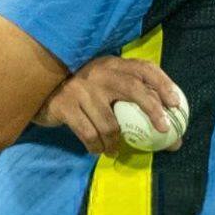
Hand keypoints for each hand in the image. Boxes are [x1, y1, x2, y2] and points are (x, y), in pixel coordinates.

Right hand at [34, 55, 185, 155]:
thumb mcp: (104, 85)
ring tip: (115, 148)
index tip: (176, 104)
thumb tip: (169, 130)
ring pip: (110, 122)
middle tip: (163, 130)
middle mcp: (98, 72)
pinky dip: (97, 146)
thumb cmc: (81, 92)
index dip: (164, 84)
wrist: (37, 92)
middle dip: (152, 110)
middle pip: (133, 89)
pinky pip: (89, 134)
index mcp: (112, 64)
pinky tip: (99, 150)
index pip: (144, 68)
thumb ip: (130, 97)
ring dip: (116, 141)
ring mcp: (80, 89)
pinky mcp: (65, 106)